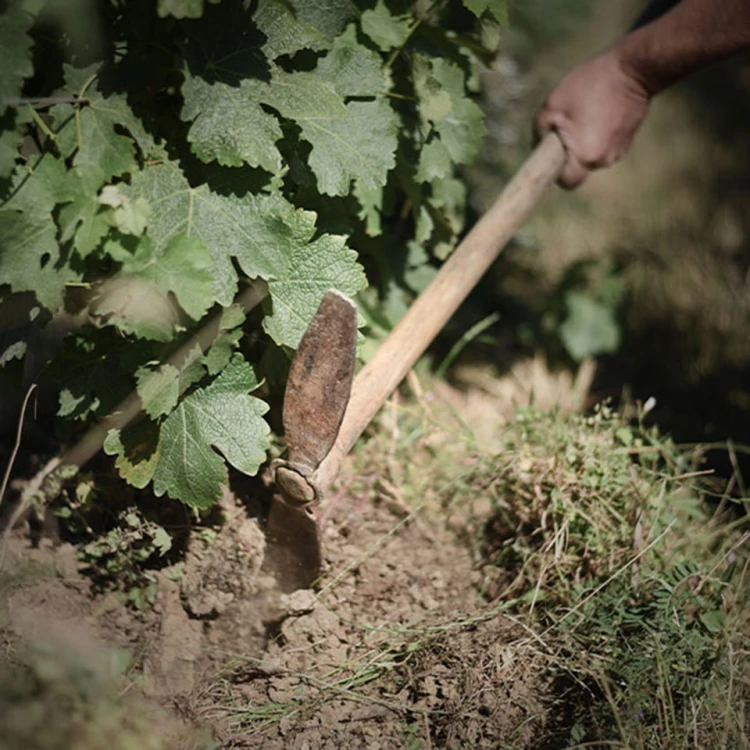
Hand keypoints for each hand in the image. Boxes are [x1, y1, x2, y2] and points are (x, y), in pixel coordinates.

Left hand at [535, 50, 651, 188]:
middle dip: (568, 152)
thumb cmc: (591, 85)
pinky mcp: (626, 141)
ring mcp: (619, 151)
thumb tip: (539, 145)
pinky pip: (603, 145)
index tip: (552, 156)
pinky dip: (596, 134)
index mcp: (585, 156)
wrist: (634, 69)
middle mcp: (604, 160)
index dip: (556, 173)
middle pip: (578, 168)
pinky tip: (598, 111)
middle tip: (565, 125)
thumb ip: (539, 131)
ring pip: (590, 156)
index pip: (566, 182)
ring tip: (584, 113)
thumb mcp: (553, 104)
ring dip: (582, 141)